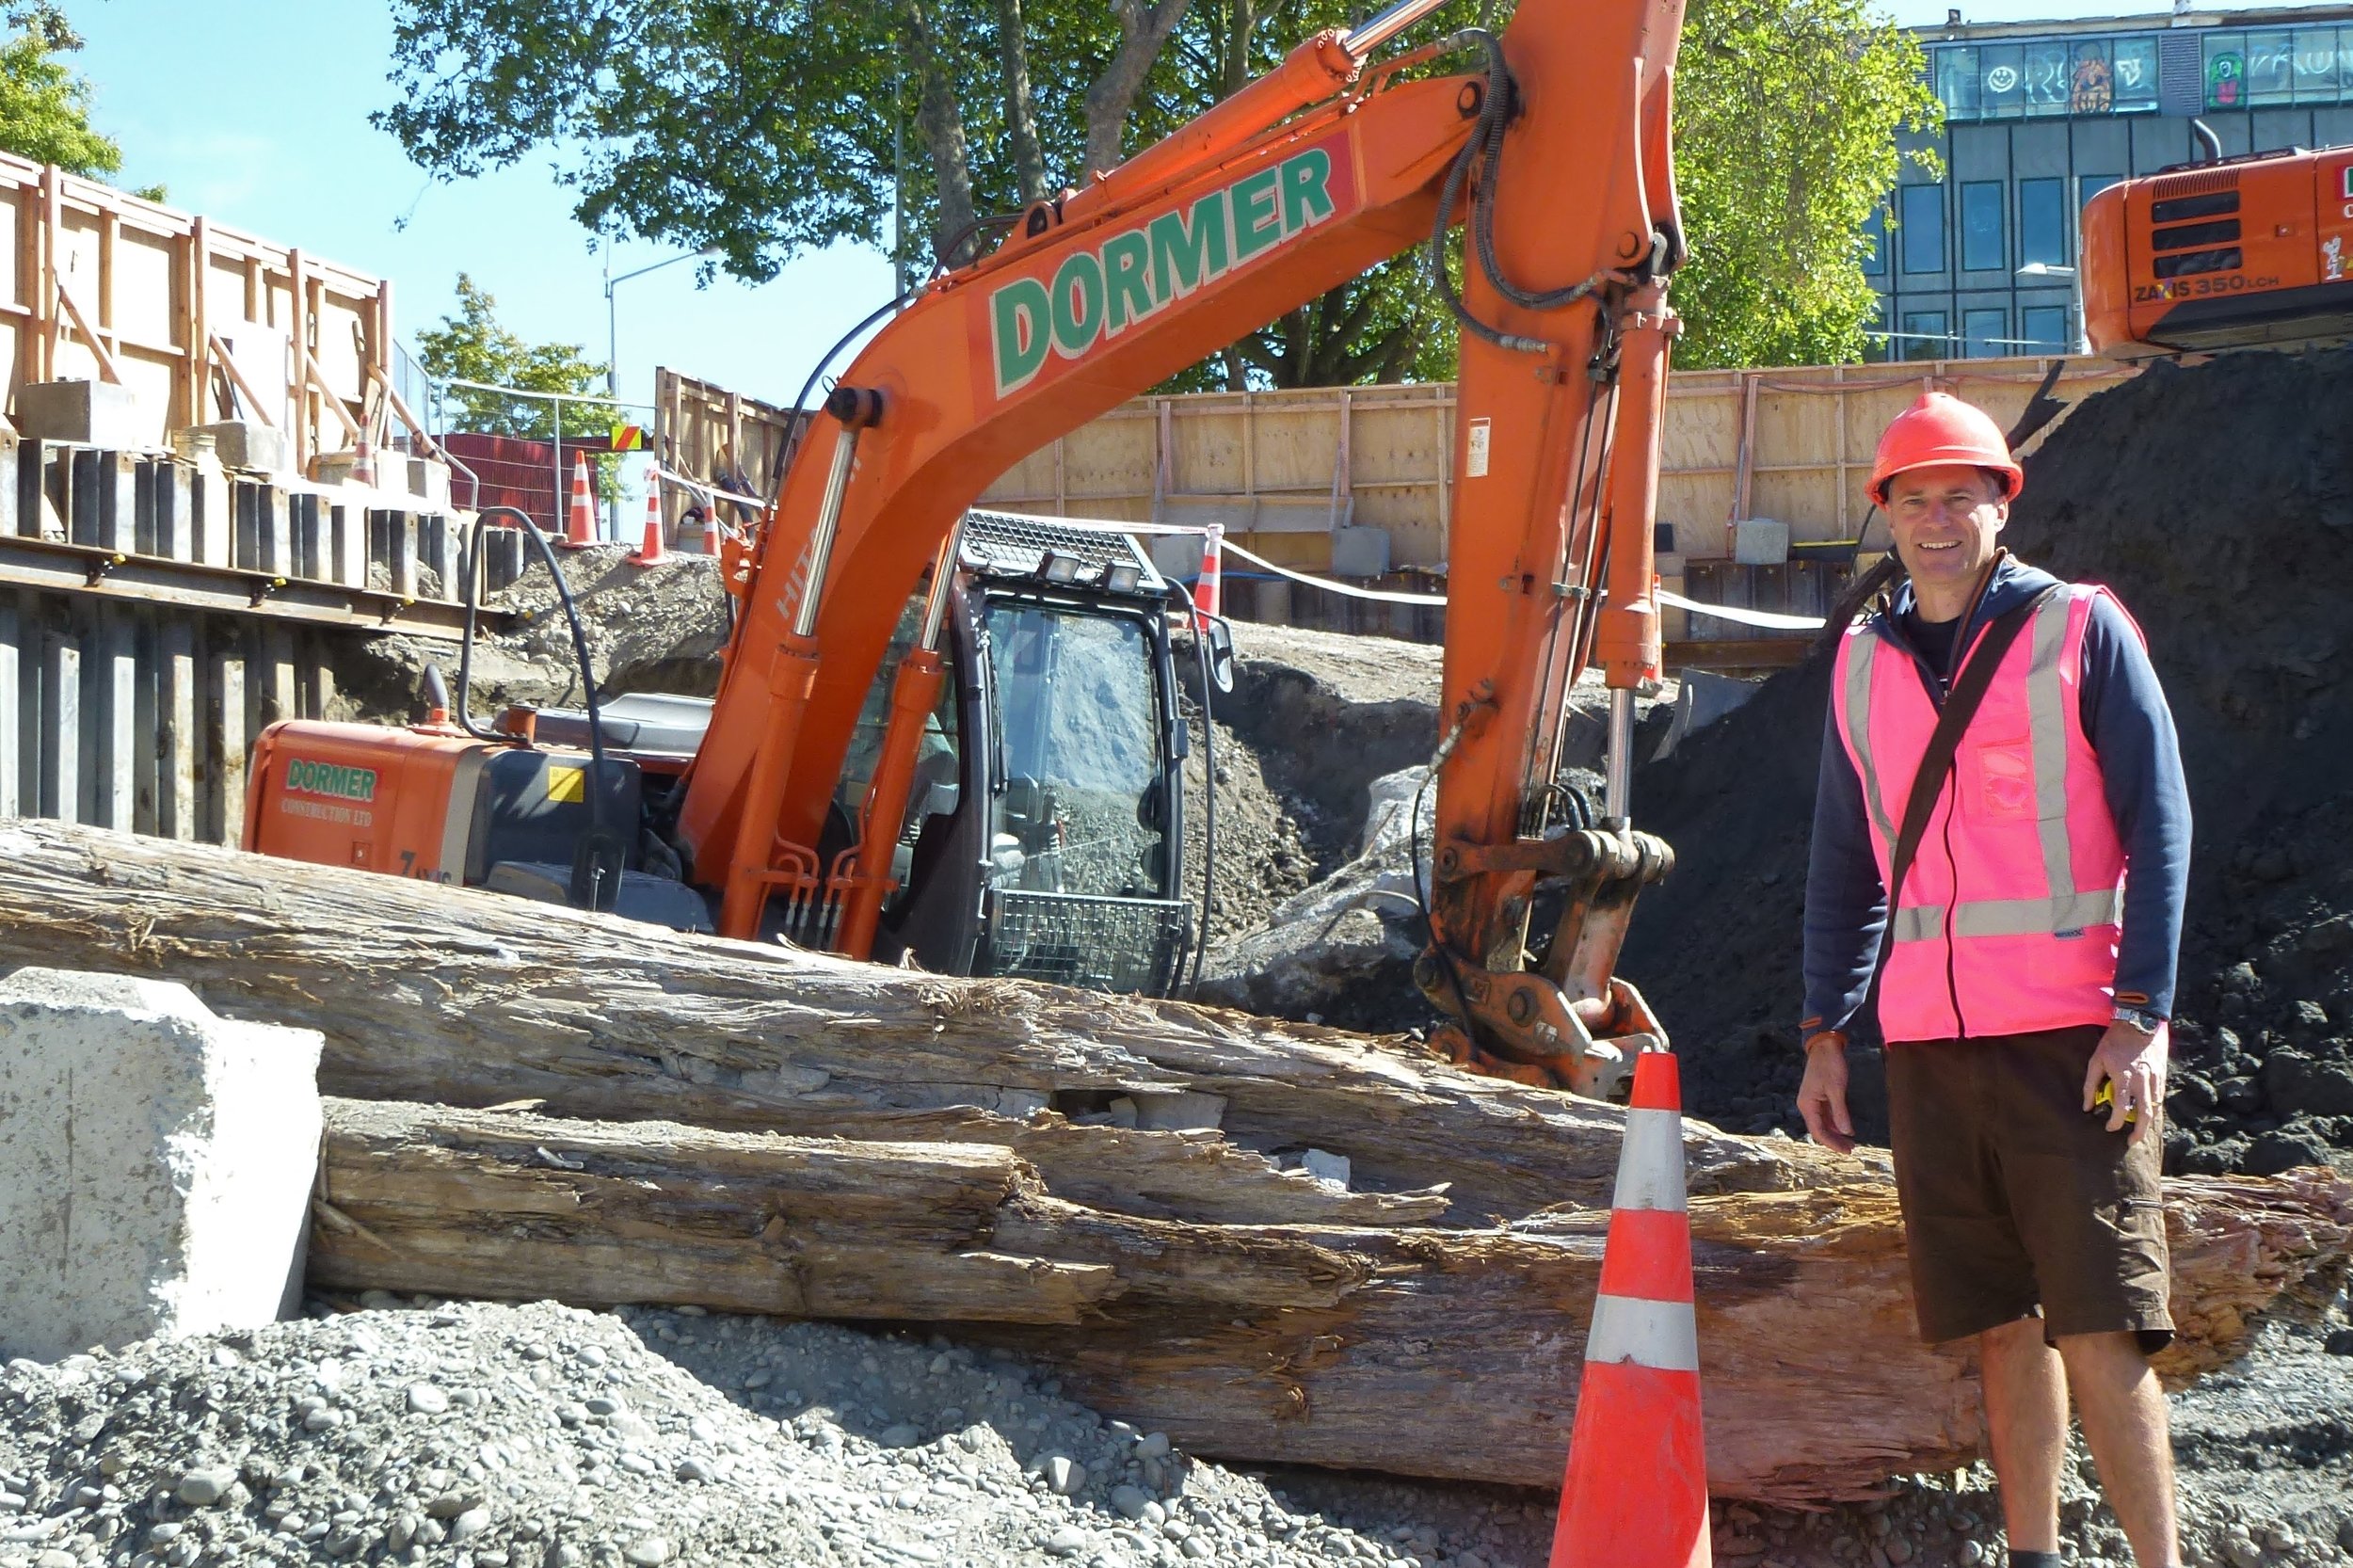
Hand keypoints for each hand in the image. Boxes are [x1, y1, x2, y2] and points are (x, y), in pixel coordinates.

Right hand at [1798, 1031, 1857, 1153]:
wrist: (1825, 1046)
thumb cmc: (1830, 1066)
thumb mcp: (1836, 1089)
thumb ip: (1840, 1112)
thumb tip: (1846, 1132)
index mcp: (1807, 1105)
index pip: (1818, 1131)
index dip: (1832, 1143)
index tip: (1847, 1150)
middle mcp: (1807, 1105)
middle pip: (1819, 1129)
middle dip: (1834, 1140)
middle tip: (1851, 1149)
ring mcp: (1813, 1101)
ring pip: (1823, 1123)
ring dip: (1836, 1133)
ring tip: (1850, 1142)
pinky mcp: (1819, 1097)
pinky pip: (1826, 1115)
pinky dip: (1836, 1123)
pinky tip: (1846, 1128)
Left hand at [2082, 1018, 2167, 1144]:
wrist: (2140, 1023)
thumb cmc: (2114, 1042)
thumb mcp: (2096, 1060)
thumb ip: (2090, 1084)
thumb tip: (2087, 1107)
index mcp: (2124, 1077)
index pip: (2121, 1108)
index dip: (2115, 1122)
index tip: (2109, 1128)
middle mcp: (2143, 1081)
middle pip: (2145, 1114)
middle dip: (2139, 1132)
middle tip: (2131, 1142)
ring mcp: (2156, 1078)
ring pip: (2155, 1108)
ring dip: (2147, 1122)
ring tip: (2138, 1130)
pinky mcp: (2163, 1075)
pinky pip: (2160, 1097)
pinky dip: (2154, 1108)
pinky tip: (2146, 1113)